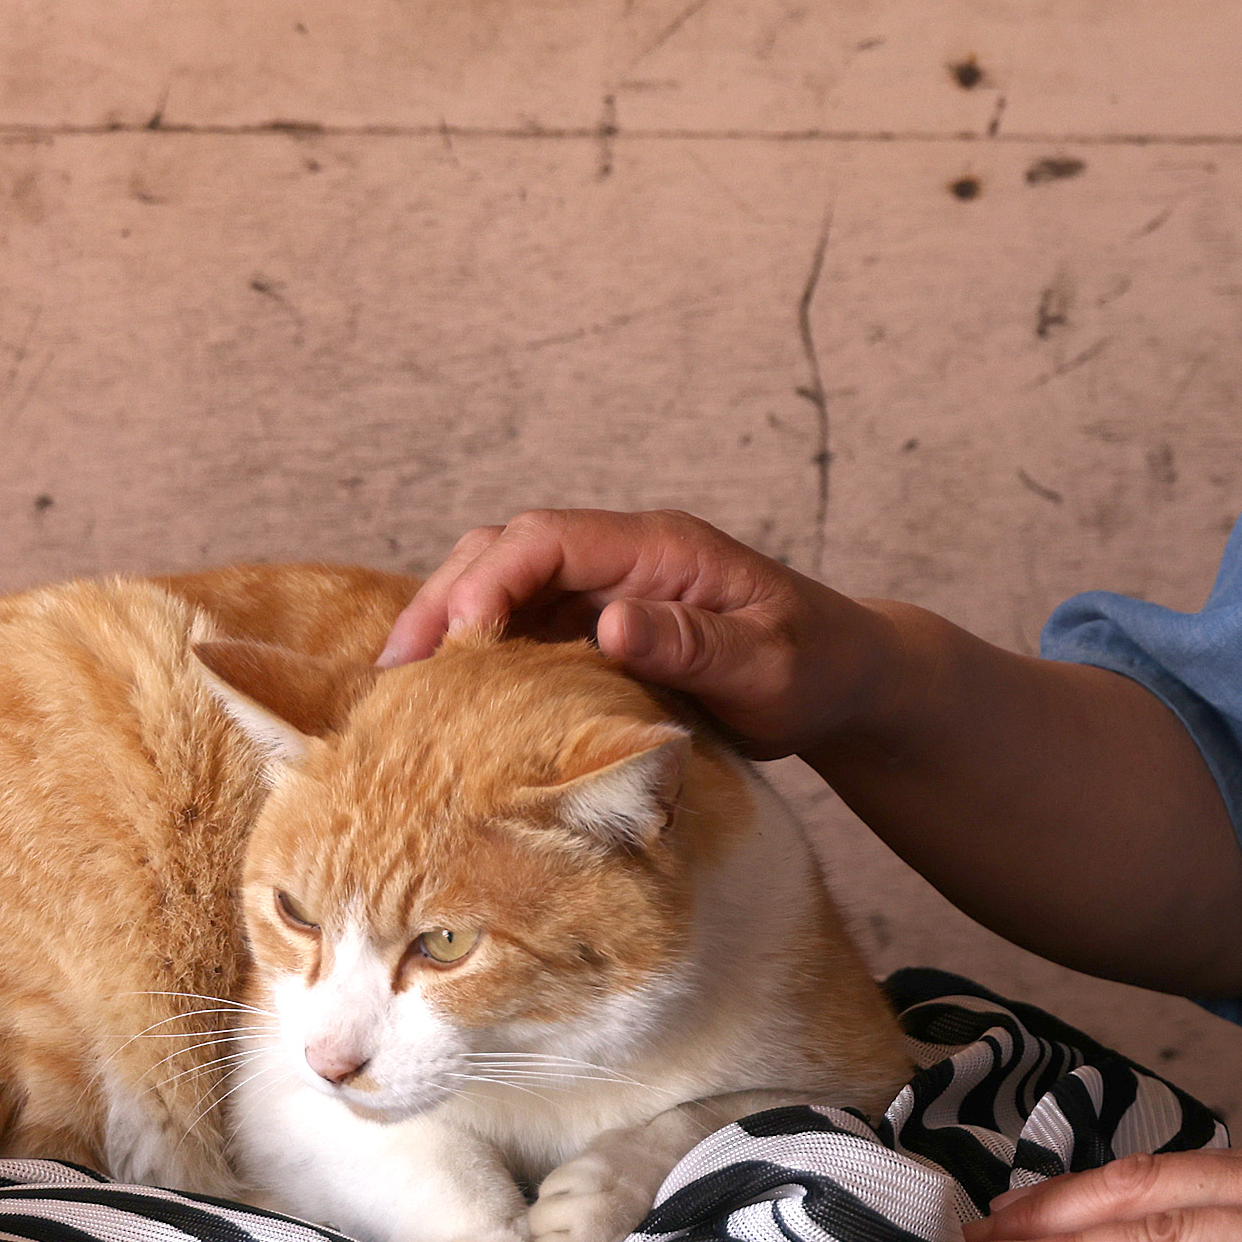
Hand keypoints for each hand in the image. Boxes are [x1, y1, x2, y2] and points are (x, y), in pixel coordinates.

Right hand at [376, 508, 896, 759]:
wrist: (845, 678)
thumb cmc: (817, 668)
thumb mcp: (771, 664)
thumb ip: (697, 644)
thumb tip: (615, 624)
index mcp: (660, 548)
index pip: (549, 538)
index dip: (492, 578)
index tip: (457, 635)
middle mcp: (623, 560)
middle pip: (506, 552)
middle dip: (444, 599)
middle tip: (395, 671)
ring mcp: (608, 592)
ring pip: (503, 587)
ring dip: (449, 627)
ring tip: (398, 691)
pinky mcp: (599, 630)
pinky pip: (523, 628)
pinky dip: (479, 657)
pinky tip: (445, 703)